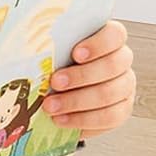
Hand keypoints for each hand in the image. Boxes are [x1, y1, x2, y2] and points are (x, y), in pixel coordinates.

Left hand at [43, 21, 135, 137]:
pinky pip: (110, 118)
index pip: (115, 34)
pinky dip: (83, 120)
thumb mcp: (55, 50)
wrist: (62, 92)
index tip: (76, 54)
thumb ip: (51, 45)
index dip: (99, 44)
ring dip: (77, 101)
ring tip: (51, 107)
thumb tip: (31, 45)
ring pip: (110, 93)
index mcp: (110, 39)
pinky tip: (62, 119)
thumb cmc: (60, 64)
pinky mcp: (121, 110)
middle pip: (113, 66)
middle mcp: (122, 61)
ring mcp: (125, 86)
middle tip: (55, 83)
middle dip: (82, 76)